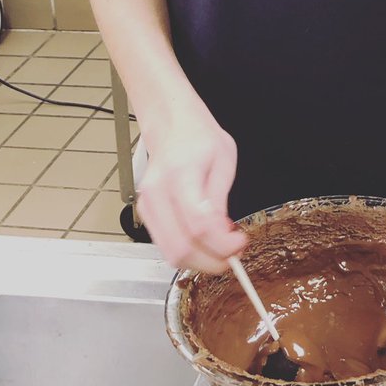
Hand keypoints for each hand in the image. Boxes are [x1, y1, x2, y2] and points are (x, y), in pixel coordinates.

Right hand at [136, 101, 247, 272]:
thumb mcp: (224, 159)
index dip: (222, 244)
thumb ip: (221, 200)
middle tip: (233, 255)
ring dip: (199, 260)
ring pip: (170, 253)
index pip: (199, 225)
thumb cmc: (197, 135)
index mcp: (180, 174)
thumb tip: (224, 236)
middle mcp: (158, 193)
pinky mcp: (145, 213)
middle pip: (181, 248)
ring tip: (220, 247)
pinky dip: (187, 251)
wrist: (171, 125)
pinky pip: (165, 245)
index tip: (239, 243)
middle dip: (211, 261)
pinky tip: (204, 241)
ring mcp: (147, 205)